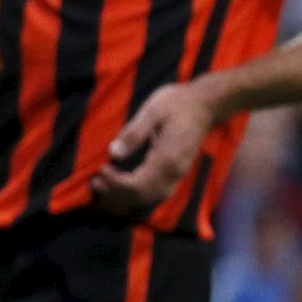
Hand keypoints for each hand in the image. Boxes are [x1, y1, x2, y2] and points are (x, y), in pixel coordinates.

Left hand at [92, 79, 220, 218]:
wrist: (206, 105)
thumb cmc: (178, 103)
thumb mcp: (152, 111)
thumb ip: (134, 133)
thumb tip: (113, 153)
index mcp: (168, 159)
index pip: (137, 184)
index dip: (115, 182)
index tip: (101, 169)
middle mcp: (174, 173)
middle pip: (141, 197)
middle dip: (115, 194)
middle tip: (94, 182)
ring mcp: (177, 175)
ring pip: (148, 199)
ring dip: (124, 197)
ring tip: (102, 186)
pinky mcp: (176, 174)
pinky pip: (154, 193)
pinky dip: (135, 194)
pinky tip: (120, 186)